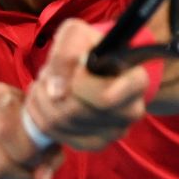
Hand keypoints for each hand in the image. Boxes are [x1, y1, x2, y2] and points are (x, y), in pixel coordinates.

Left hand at [23, 19, 149, 151]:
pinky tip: (47, 100)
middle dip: (50, 88)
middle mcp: (131, 111)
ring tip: (48, 83)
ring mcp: (114, 132)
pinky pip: (56, 135)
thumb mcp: (76, 35)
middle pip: (76, 112)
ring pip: (61, 124)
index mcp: (136, 82)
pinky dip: (41, 115)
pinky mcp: (95, 143)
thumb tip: (56, 92)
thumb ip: (65, 55)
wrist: (92, 64)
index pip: (105, 98)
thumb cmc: (88, 47)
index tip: (77, 67)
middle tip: (50, 72)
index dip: (80, 83)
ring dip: (42, 100)